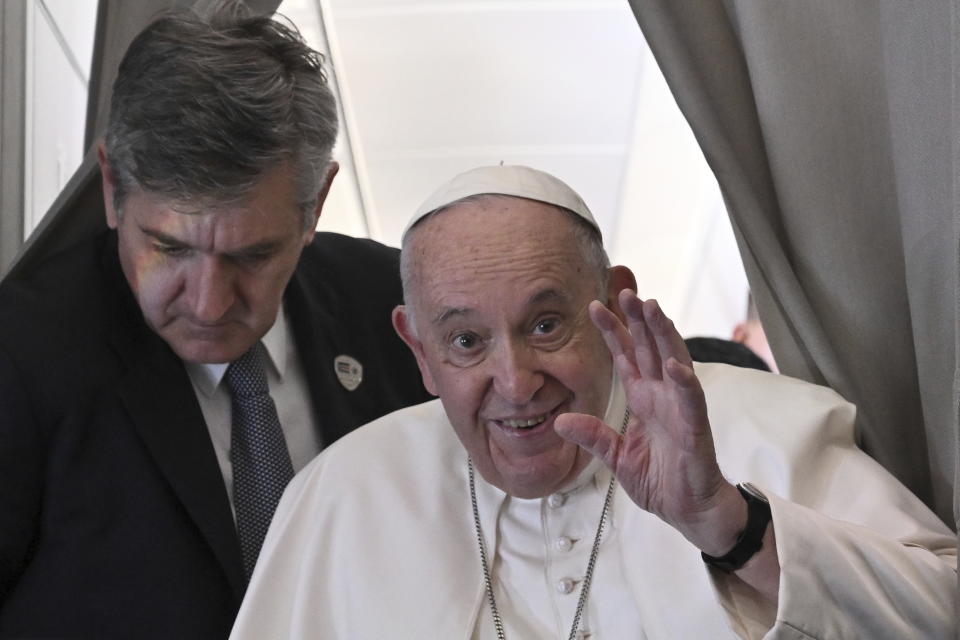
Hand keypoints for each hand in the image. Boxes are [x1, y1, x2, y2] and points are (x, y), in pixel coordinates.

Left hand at [554, 291, 745, 555]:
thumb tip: (560, 420)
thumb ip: (593, 436)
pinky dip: (685, 382)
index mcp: (644, 399)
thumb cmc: (661, 482)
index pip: (626, 357)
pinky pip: (691, 402)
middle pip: (650, 349)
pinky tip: (673, 364)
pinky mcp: (695, 430)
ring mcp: (681, 410)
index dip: (613, 331)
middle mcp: (663, 397)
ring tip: (652, 309)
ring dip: (664, 336)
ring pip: (674, 362)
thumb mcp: (616, 458)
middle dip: (638, 320)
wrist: (689, 512)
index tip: (594, 305)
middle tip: (625, 290)